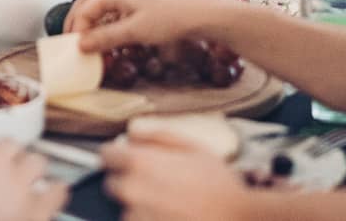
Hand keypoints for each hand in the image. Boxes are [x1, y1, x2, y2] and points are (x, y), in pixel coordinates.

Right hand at [0, 138, 68, 220]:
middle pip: (8, 145)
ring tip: (29, 181)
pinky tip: (54, 195)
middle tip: (2, 173)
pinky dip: (55, 193)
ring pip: (36, 161)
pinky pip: (57, 191)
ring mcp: (17, 182)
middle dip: (7, 159)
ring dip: (32, 171)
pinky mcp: (37, 207)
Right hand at [63, 0, 223, 52]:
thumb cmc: (169, 18)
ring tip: (88, 43)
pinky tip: (109, 39)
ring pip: (102, 7)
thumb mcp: (134, 32)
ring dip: (92, 23)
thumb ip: (105, 38)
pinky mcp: (141, 3)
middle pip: (89, 3)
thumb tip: (80, 44)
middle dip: (78, 21)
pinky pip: (115, 12)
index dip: (76, 29)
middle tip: (70, 41)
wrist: (201, 12)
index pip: (84, 8)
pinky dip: (107, 24)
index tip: (74, 49)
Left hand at [102, 132, 252, 220]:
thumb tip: (131, 133)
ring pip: (127, 208)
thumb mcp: (192, 147)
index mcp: (140, 163)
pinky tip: (172, 216)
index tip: (128, 159)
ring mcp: (136, 217)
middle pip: (113, 183)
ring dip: (141, 206)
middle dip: (129, 181)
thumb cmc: (218, 184)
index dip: (119, 155)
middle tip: (158, 184)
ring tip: (170, 204)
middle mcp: (132, 190)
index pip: (106, 155)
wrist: (238, 219)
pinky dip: (150, 220)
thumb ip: (156, 136)